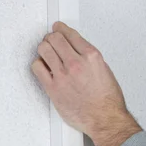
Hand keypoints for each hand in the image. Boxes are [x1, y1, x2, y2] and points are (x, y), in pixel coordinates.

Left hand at [32, 21, 141, 145]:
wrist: (104, 118)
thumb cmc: (107, 98)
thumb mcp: (104, 69)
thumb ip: (89, 58)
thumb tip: (77, 50)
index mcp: (92, 56)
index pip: (71, 35)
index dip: (62, 28)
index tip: (58, 27)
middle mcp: (76, 63)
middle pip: (55, 39)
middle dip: (52, 37)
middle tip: (51, 39)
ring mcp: (63, 75)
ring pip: (44, 50)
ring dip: (44, 48)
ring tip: (46, 50)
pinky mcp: (52, 88)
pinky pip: (37, 67)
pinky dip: (38, 63)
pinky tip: (43, 65)